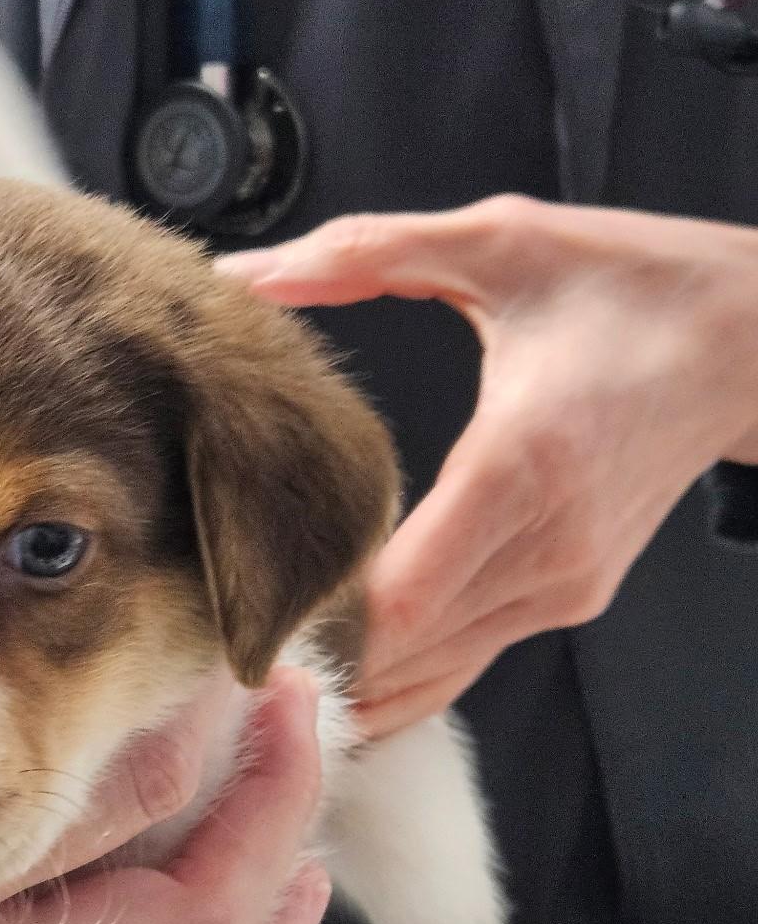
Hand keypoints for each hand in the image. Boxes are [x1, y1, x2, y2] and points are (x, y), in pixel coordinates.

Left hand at [222, 197, 757, 735]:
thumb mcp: (500, 243)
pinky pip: (468, 658)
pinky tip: (343, 673)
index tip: (239, 617)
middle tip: (219, 653)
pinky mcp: (569, 596)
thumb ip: (366, 253)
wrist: (751, 340)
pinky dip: (405, 674)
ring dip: (355, 680)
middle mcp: (545, 545)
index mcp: (520, 464)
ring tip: (263, 671)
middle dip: (316, 660)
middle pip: (407, 652)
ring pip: (436, 672)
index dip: (316, 622)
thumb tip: (248, 272)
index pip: (400, 598)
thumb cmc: (633, 288)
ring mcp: (562, 583)